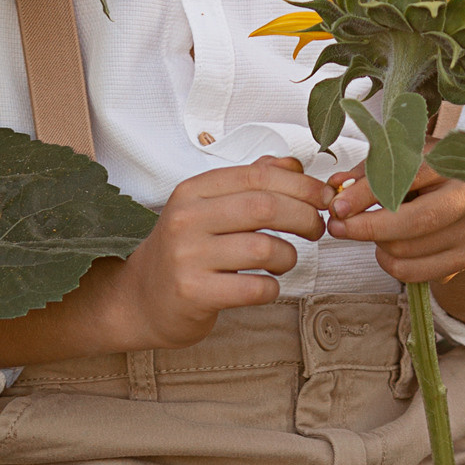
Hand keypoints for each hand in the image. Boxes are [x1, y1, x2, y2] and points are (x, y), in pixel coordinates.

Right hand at [112, 156, 330, 347]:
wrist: (141, 299)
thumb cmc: (185, 252)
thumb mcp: (208, 208)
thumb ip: (249, 183)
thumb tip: (292, 165)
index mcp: (193, 191)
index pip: (258, 175)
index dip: (301, 185)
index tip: (323, 198)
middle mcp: (186, 219)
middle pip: (265, 207)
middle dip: (304, 217)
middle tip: (316, 229)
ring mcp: (188, 257)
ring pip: (263, 249)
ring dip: (288, 256)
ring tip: (283, 261)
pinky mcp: (194, 293)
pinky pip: (254, 288)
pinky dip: (272, 288)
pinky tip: (266, 286)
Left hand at [325, 159, 464, 287]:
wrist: (462, 197)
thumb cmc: (425, 174)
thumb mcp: (400, 160)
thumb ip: (367, 172)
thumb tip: (333, 190)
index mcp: (453, 163)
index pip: (409, 178)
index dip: (369, 194)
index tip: (338, 206)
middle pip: (414, 221)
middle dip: (368, 228)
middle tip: (338, 227)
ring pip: (407, 250)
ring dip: (376, 244)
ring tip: (369, 230)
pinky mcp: (463, 258)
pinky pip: (412, 272)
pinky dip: (389, 263)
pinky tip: (386, 248)